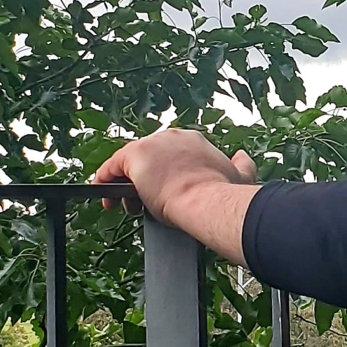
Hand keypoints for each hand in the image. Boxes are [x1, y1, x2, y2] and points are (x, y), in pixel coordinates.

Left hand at [91, 128, 260, 264]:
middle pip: (149, 159)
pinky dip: (105, 181)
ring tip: (132, 209)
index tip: (168, 193)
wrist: (207, 200)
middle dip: (147, 182)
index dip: (167, 175)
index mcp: (193, 140)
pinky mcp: (133, 156)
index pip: (170, 155)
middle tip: (150, 205)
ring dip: (127, 185)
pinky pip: (111, 168)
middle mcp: (170, 137)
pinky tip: (107, 200)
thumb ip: (241, 164)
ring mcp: (151, 145)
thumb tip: (241, 157)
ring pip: (130, 164)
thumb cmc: (223, 194)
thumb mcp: (239, 175)